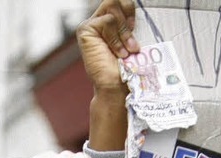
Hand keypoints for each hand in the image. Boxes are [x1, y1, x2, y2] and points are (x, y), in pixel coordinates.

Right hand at [76, 1, 139, 149]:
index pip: (121, 1)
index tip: (135, 26)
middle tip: (130, 41)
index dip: (130, 9)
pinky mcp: (85, 30)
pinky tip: (116, 52)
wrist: (117, 87)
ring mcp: (91, 26)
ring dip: (123, 31)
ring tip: (125, 51)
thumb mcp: (131, 39)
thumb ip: (129, 21)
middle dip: (127, 19)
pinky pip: (107, 20)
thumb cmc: (126, 68)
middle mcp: (99, 21)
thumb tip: (134, 5)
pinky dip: (116, 38)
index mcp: (110, 23)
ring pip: (112, 7)